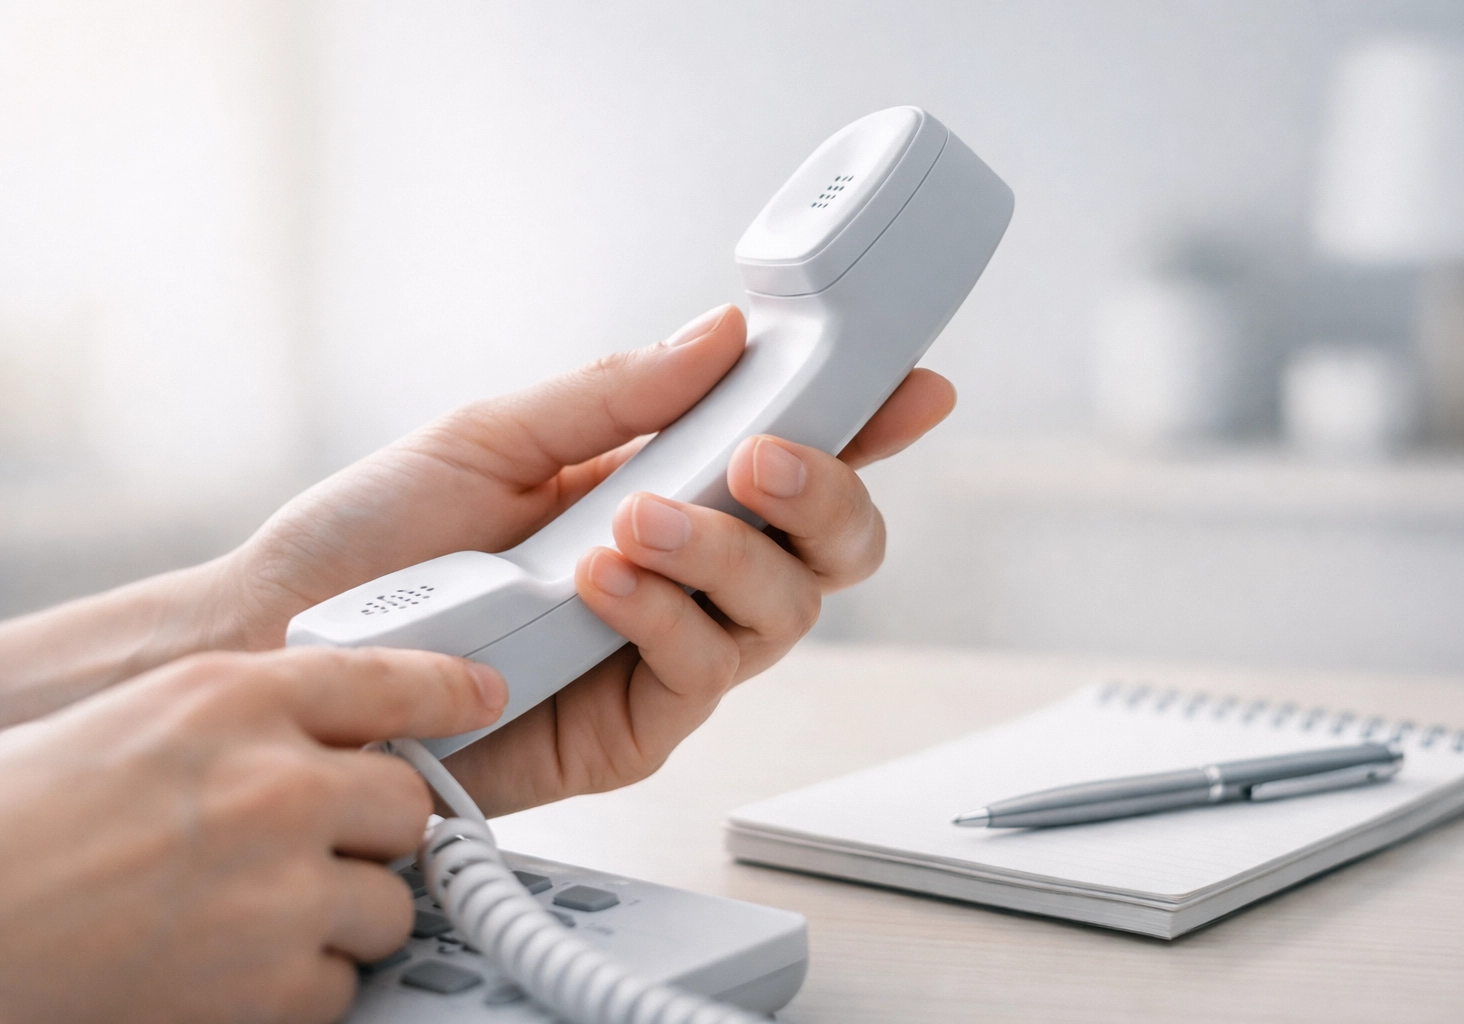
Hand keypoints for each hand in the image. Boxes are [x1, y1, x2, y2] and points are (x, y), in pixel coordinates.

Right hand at [0, 646, 504, 1023]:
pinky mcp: (270, 985)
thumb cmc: (26, 819)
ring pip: (388, 904)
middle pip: (407, 805)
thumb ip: (251, 720)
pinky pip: (342, 984)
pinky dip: (298, 988)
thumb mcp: (143, 723)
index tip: (482, 695)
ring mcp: (280, 887)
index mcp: (232, 700)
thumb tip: (347, 738)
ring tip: (252, 917)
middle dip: (375, 833)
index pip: (386, 677)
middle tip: (320, 850)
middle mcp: (272, 784)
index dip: (447, 689)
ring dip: (339, 918)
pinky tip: (228, 969)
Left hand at [228, 304, 953, 814]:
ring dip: (728, 554)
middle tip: (766, 457)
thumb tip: (723, 333)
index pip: (793, 456)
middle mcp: (687, 573)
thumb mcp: (491, 435)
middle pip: (830, 548)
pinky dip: (668, 616)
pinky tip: (603, 584)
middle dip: (826, 495)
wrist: (288, 643)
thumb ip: (611, 395)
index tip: (913, 385)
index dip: (867, 423)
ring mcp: (670, 651)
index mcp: (663, 487)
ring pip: (786, 612)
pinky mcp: (639, 727)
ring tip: (635, 521)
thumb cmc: (378, 536)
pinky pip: (705, 672)